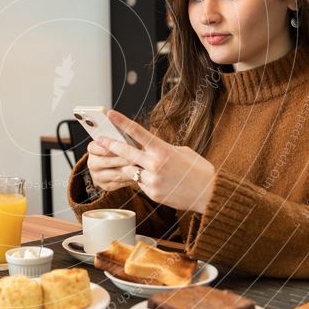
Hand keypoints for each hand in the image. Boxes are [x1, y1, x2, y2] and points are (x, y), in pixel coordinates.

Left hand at [96, 110, 215, 213]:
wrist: (209, 193)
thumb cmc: (198, 169)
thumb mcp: (181, 151)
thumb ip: (162, 148)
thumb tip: (148, 146)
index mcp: (163, 150)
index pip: (138, 133)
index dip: (122, 122)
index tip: (111, 114)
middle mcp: (155, 165)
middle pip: (126, 152)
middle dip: (110, 145)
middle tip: (99, 140)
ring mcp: (153, 181)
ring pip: (131, 171)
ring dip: (131, 167)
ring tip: (144, 166)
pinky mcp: (153, 194)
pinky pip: (141, 184)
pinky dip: (144, 181)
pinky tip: (158, 181)